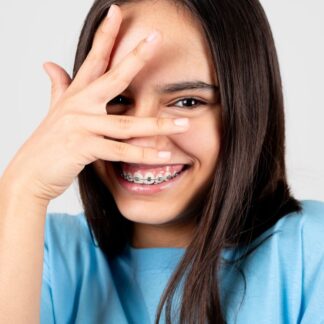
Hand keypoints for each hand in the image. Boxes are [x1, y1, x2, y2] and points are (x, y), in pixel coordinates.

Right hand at [1, 5, 189, 203]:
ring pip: (127, 124)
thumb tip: (49, 64)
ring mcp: (81, 125)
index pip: (94, 59)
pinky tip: (164, 155)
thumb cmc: (47, 144)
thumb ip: (59, 86)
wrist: (30, 173)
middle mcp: (79, 105)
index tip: (117, 12)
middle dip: (136, 57)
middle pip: (113, 78)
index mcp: (76, 95)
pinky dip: (143, 155)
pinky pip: (120, 151)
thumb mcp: (54, 111)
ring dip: (158, 125)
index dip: (105, 35)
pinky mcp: (83, 147)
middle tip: (156, 38)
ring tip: (185, 125)